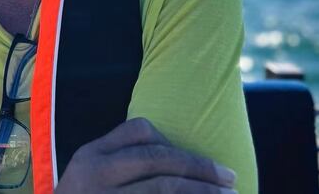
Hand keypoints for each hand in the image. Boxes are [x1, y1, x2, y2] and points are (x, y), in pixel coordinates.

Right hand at [55, 117, 237, 192]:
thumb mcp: (88, 175)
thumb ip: (119, 161)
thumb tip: (176, 158)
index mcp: (92, 155)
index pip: (139, 131)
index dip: (174, 143)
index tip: (196, 160)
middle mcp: (97, 174)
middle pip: (157, 159)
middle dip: (200, 167)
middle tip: (230, 177)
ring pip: (163, 188)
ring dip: (201, 191)